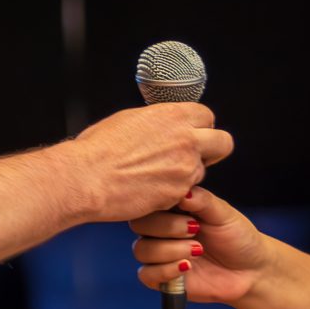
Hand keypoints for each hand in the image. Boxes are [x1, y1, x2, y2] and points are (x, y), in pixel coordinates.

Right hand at [71, 104, 231, 222]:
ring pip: (202, 171)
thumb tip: (160, 123)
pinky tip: (150, 189)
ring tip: (158, 176)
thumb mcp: (128, 120)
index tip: (192, 133)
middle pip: (223, 142)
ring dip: (188, 174)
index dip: (199, 126)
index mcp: (173, 115)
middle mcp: (186, 139)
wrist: (86, 178)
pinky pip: (186, 193)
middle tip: (196, 155)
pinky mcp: (178, 193)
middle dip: (213, 149)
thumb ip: (155, 121)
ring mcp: (185, 167)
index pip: (207, 116)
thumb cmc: (97, 149)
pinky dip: (173, 193)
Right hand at [130, 186, 271, 303]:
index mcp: (171, 208)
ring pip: (141, 250)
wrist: (251, 270)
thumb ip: (201, 200)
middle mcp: (161, 230)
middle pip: (139, 225)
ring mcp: (160, 254)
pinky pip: (146, 275)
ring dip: (170, 250)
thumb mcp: (223, 213)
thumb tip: (181, 192)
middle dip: (167, 227)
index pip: (147, 201)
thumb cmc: (237, 237)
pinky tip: (187, 267)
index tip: (188, 210)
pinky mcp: (162, 278)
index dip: (161, 205)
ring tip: (198, 250)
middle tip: (195, 230)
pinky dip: (165, 270)